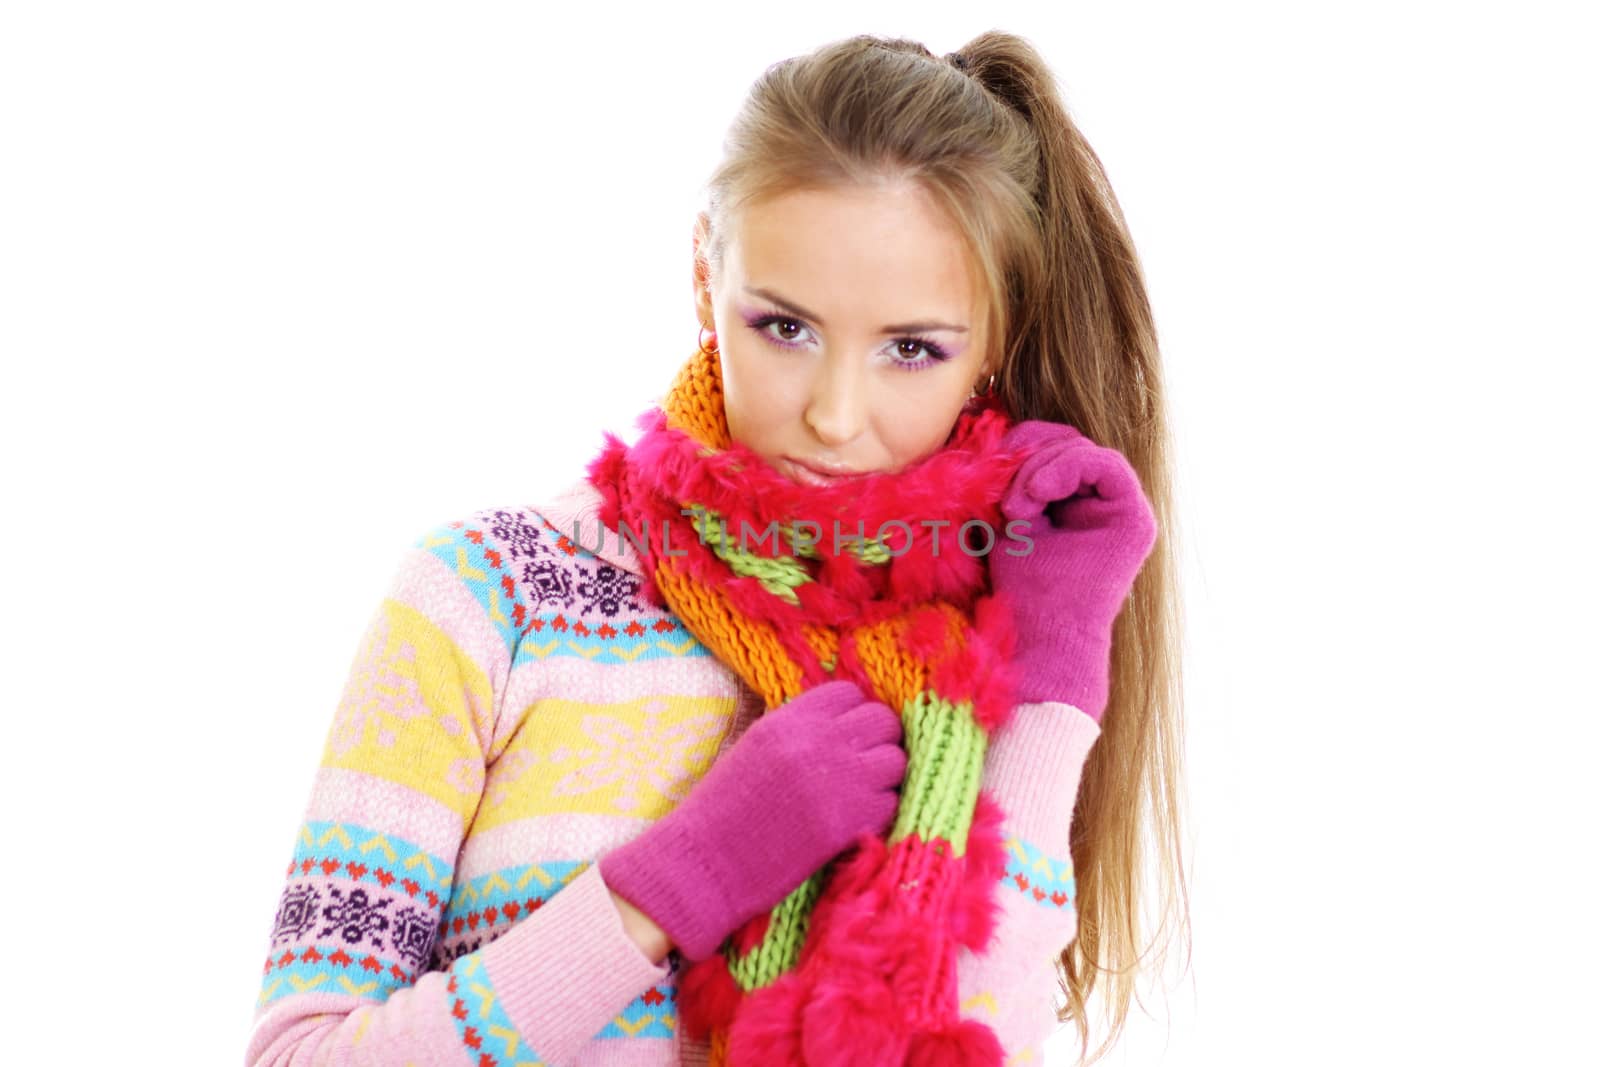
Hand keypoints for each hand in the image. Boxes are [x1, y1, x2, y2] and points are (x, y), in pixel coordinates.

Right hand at [598, 679, 905, 959]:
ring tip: (860, 795)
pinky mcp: (850, 821)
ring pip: (896, 761)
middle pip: (882, 721)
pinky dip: (878, 813)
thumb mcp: (755, 748)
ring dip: (884, 777)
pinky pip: (890, 804)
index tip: (846, 737)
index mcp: (789, 720)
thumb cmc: (722, 810)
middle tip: (862, 766)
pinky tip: (854, 822)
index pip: (849, 694)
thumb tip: (842, 725)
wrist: (705, 863)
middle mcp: (818, 742)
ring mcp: (839, 780)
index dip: (852, 715)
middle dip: (877, 741)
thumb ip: (799, 731)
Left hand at [991, 420, 1157, 719]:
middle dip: (1030, 454)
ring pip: (1085, 450)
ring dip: (1040, 468)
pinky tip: (1035, 496)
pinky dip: (1064, 468)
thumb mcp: (1011, 520)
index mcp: (1079, 504)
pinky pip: (1105, 465)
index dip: (1024, 448)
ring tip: (1017, 507)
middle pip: (1071, 443)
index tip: (994, 475)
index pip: (1057, 448)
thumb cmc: (1020, 586)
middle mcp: (1107, 505)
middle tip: (1004, 493)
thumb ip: (1017, 480)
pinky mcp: (1135, 519)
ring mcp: (1125, 510)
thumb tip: (1004, 435)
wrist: (1038, 634)